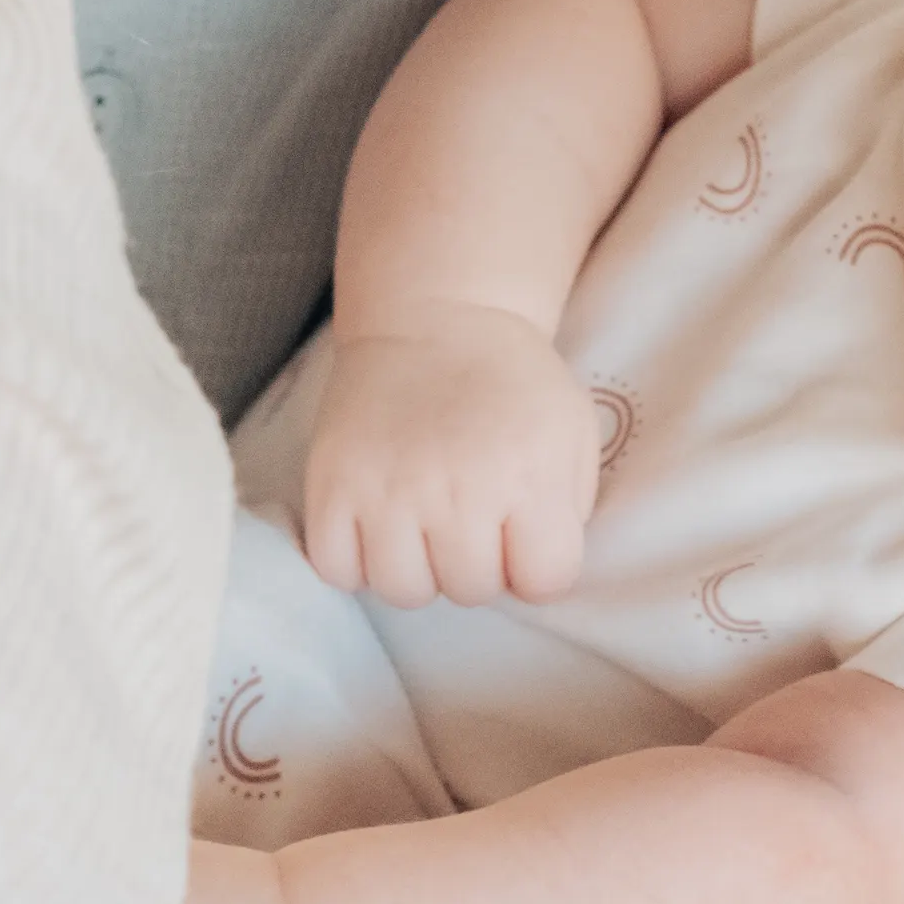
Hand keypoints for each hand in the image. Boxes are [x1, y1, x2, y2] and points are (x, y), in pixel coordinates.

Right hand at [302, 304, 601, 606]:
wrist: (434, 312)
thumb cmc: (511, 378)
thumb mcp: (572, 430)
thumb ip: (571, 508)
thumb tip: (538, 575)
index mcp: (527, 472)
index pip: (543, 583)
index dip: (538, 562)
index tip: (523, 526)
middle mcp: (456, 487)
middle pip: (472, 590)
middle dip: (480, 560)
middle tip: (471, 511)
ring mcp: (387, 489)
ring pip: (405, 591)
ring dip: (420, 566)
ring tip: (425, 520)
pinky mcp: (332, 484)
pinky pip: (339, 570)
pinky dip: (357, 558)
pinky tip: (378, 522)